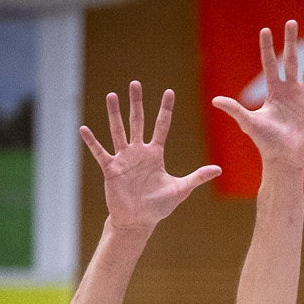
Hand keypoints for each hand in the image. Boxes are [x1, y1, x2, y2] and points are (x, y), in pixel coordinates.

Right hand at [79, 82, 219, 232]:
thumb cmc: (159, 206)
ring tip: (111, 95)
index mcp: (155, 154)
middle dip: (137, 103)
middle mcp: (139, 152)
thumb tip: (219, 169)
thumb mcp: (180, 190)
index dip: (165, 109)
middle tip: (135, 83)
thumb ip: (197, 177)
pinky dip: (92, 141)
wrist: (138, 220)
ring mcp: (123, 158)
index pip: (162, 126)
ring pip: (118, 131)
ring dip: (114, 114)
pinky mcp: (110, 169)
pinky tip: (84, 129)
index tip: (169, 91)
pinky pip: (100, 152)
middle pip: (138, 121)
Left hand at [212, 20, 303, 171]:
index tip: (265, 30)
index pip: (270, 64)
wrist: (285, 159)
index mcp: (273, 91)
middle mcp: (289, 90)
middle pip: (290, 60)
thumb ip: (235, 109)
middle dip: (290, 41)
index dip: (267, 47)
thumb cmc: (266, 143)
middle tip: (291, 22)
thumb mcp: (250, 123)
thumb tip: (215, 101)